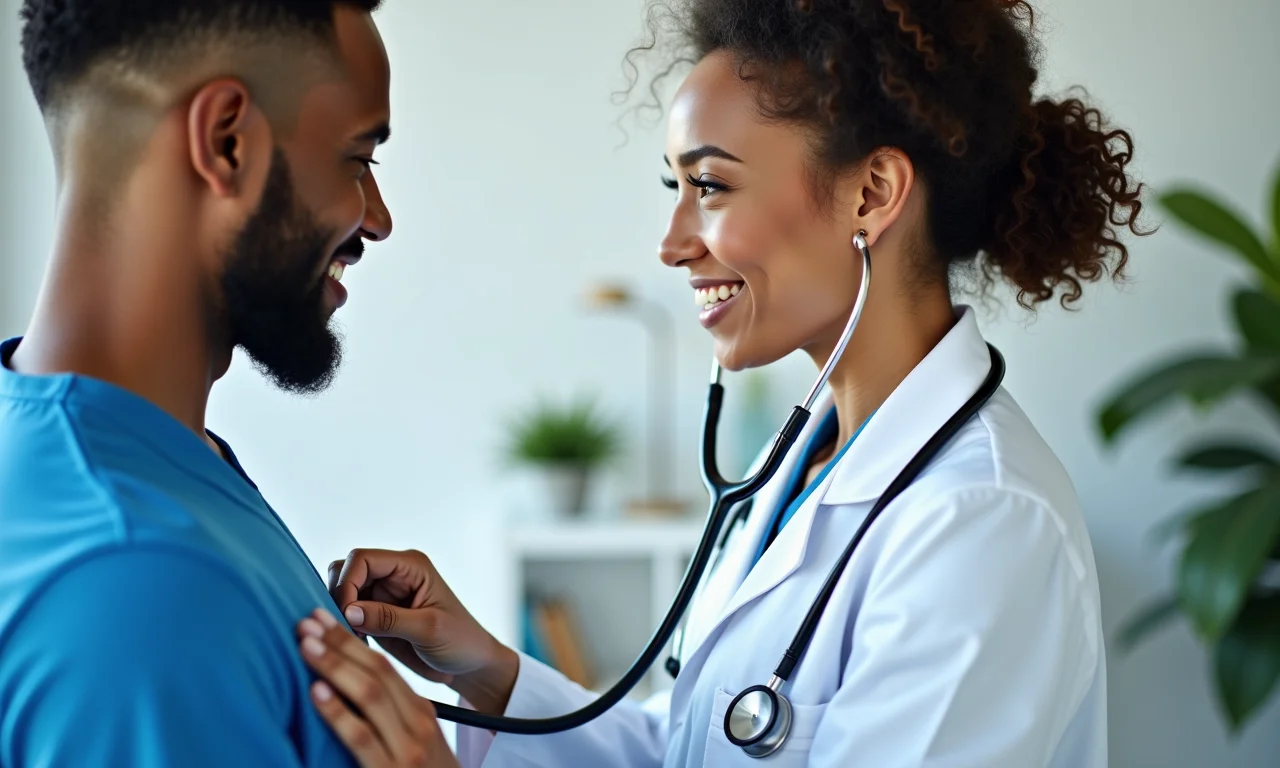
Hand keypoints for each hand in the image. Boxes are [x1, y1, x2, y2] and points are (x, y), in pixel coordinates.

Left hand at [298, 609, 459, 767]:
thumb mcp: (415, 743)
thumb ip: (390, 718)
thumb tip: (349, 689)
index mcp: (421, 712)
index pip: (382, 665)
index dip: (349, 640)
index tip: (321, 618)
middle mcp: (418, 724)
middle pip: (376, 671)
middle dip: (338, 644)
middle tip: (306, 619)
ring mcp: (408, 749)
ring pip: (369, 695)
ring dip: (334, 666)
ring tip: (305, 646)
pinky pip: (361, 737)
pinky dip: (337, 713)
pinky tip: (316, 693)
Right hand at [328, 549, 518, 714]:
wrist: (469, 665)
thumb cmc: (460, 642)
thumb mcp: (429, 630)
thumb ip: (389, 619)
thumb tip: (348, 611)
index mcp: (411, 566)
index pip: (363, 559)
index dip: (347, 583)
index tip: (346, 616)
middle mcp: (394, 574)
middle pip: (345, 571)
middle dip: (338, 597)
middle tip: (346, 629)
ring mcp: (382, 594)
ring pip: (341, 591)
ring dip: (338, 612)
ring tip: (351, 638)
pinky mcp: (375, 615)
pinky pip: (346, 613)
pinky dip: (342, 626)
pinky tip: (355, 644)